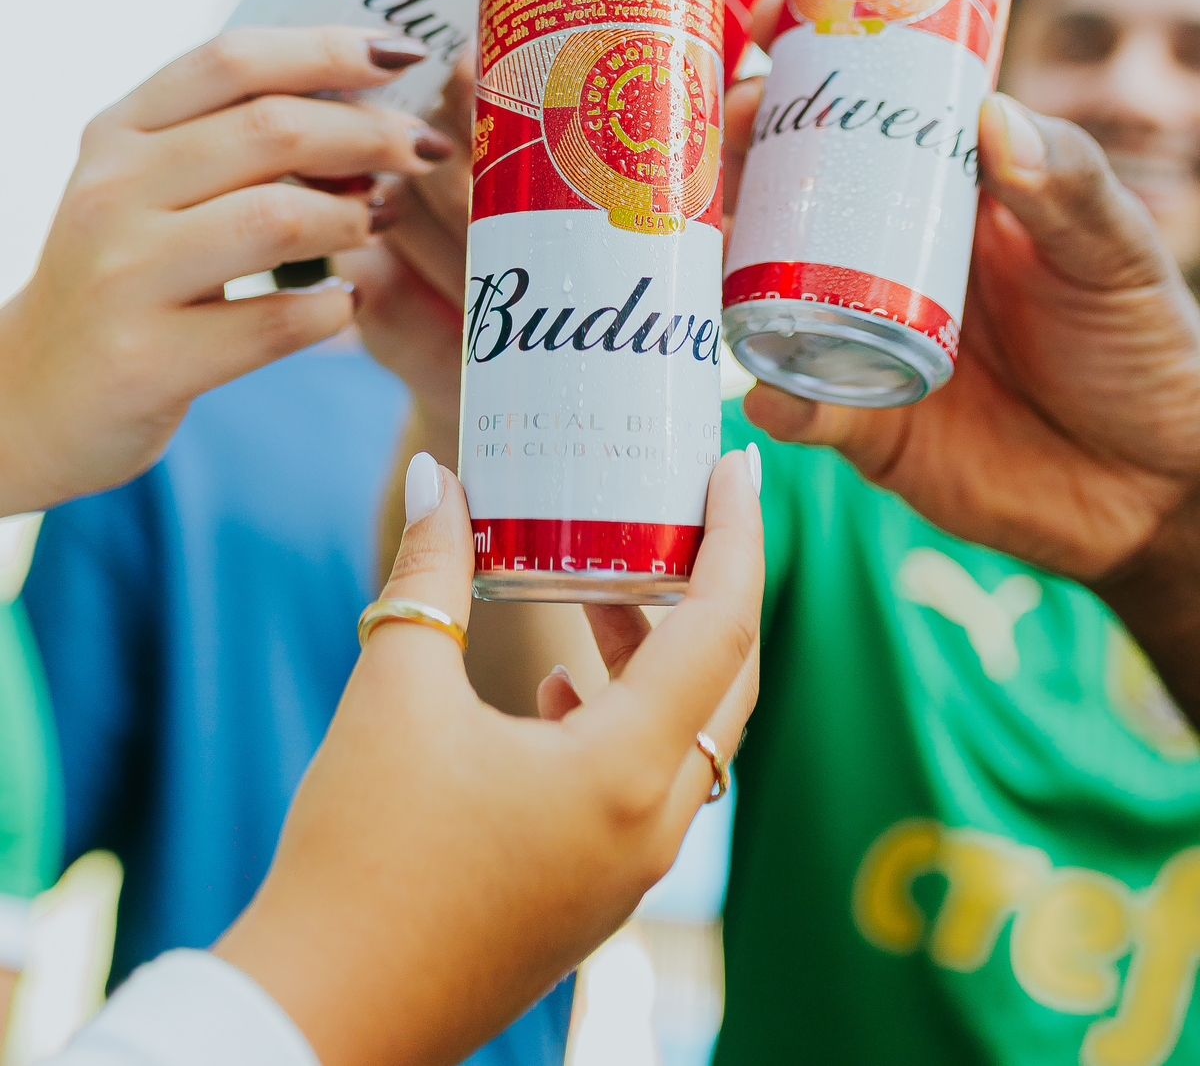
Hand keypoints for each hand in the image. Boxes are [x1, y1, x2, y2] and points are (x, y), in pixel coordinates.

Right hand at [0, 28, 452, 512]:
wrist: (29, 397)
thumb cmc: (124, 274)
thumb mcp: (150, 185)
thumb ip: (233, 137)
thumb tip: (370, 99)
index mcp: (120, 131)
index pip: (233, 59)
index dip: (329, 48)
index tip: (405, 53)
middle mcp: (113, 192)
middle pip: (270, 130)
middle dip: (369, 133)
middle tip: (424, 148)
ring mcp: (124, 277)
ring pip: (277, 219)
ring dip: (356, 218)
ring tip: (383, 222)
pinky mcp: (145, 361)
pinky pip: (273, 324)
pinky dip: (330, 309)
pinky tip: (345, 303)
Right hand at [217, 448, 761, 1065]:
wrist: (321, 1015)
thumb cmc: (361, 857)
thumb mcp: (393, 691)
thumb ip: (430, 574)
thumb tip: (437, 479)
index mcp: (624, 772)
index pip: (724, 628)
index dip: (738, 536)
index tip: (737, 465)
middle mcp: (648, 828)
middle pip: (728, 685)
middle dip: (712, 589)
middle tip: (684, 513)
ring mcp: (624, 875)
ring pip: (689, 740)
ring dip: (663, 656)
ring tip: (601, 587)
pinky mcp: (588, 900)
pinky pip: (647, 789)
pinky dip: (628, 720)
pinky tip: (558, 689)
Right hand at [733, 82, 1199, 580]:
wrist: (1151, 490)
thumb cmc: (1142, 346)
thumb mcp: (1116, 253)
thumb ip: (1069, 187)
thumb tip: (993, 115)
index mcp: (947, 190)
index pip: (862, 110)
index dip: (805, 62)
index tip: (763, 17)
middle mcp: (888, 251)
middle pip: (788, 188)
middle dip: (734, 151)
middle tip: (714, 127)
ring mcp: (865, 331)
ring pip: (766, 284)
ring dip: (724, 260)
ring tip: (704, 235)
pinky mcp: (864, 421)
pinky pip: (800, 403)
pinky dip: (775, 396)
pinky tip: (765, 388)